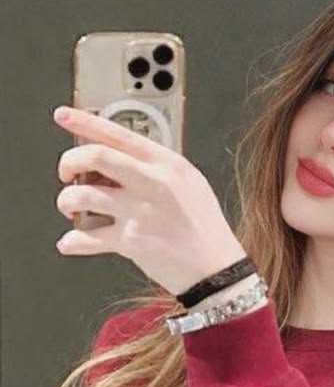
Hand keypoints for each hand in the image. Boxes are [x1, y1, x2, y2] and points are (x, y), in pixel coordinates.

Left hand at [52, 105, 245, 295]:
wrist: (218, 270)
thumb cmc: (204, 229)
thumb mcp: (190, 184)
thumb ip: (156, 168)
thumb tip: (115, 160)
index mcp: (168, 164)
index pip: (119, 133)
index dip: (84, 121)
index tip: (63, 116)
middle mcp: (153, 183)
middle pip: (95, 156)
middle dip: (69, 162)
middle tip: (66, 174)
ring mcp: (141, 213)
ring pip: (83, 195)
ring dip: (67, 201)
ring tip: (72, 209)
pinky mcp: (132, 243)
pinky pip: (88, 237)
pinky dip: (72, 241)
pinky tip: (70, 242)